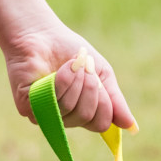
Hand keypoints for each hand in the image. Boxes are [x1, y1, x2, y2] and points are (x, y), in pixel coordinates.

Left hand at [5, 28, 135, 132]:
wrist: (43, 34)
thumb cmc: (72, 54)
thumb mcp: (102, 73)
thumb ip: (115, 101)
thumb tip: (131, 127)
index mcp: (82, 113)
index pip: (101, 123)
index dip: (104, 102)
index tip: (98, 77)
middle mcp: (64, 119)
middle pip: (87, 117)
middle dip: (90, 87)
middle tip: (84, 67)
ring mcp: (46, 115)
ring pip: (70, 110)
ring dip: (75, 81)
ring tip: (70, 64)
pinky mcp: (29, 107)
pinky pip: (52, 104)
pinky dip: (61, 81)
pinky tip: (58, 69)